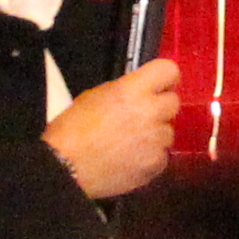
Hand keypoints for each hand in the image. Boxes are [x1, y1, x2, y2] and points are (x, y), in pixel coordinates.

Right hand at [49, 58, 180, 200]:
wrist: (64, 168)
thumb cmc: (71, 130)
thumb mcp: (95, 96)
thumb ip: (125, 91)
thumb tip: (141, 92)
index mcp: (132, 90)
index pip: (168, 70)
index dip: (165, 78)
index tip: (160, 86)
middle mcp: (149, 111)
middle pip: (173, 102)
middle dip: (159, 109)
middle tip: (141, 118)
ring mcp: (154, 139)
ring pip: (168, 132)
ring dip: (155, 135)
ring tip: (131, 144)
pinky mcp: (154, 164)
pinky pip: (162, 156)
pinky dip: (150, 158)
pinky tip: (130, 161)